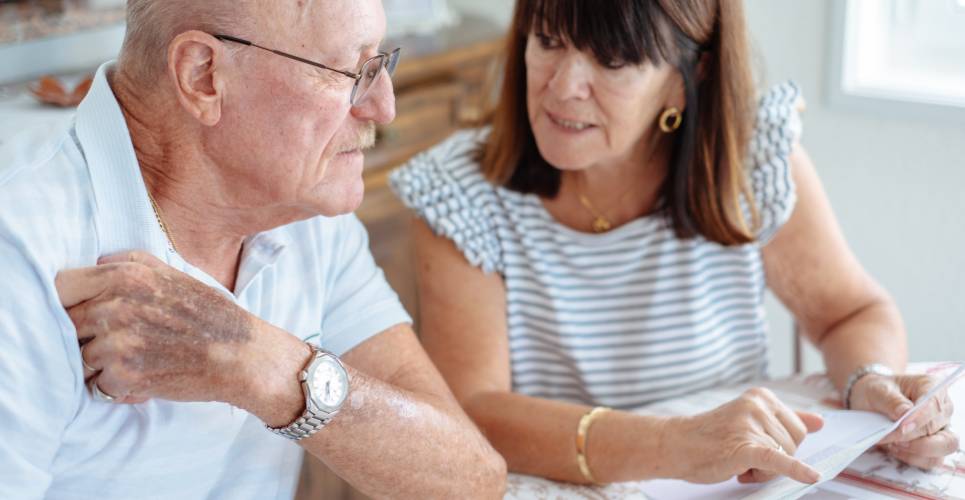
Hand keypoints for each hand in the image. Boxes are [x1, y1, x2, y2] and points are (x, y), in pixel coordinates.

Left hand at [55, 251, 276, 406]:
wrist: (242, 355)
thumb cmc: (212, 316)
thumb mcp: (176, 273)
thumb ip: (132, 263)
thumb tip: (97, 262)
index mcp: (124, 277)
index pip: (61, 287)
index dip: (65, 303)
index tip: (79, 315)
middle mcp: (115, 306)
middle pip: (66, 326)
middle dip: (86, 338)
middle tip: (119, 344)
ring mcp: (117, 343)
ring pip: (80, 360)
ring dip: (102, 366)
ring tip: (138, 362)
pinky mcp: (124, 376)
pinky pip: (98, 387)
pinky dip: (119, 388)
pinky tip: (145, 380)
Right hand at [663, 387, 822, 484]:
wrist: (675, 445)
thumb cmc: (711, 435)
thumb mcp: (749, 420)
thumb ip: (786, 419)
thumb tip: (821, 422)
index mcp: (761, 397)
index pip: (798, 429)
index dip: (781, 445)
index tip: (755, 445)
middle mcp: (757, 406)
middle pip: (794, 444)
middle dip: (774, 458)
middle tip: (744, 457)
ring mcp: (750, 425)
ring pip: (783, 458)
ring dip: (763, 469)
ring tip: (736, 461)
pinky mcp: (744, 447)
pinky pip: (777, 460)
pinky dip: (796, 470)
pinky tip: (812, 476)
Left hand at [848, 372, 957, 468]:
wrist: (871, 401)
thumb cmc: (878, 391)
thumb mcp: (877, 390)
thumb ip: (892, 401)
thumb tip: (905, 415)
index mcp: (932, 387)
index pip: (934, 404)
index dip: (920, 417)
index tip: (902, 426)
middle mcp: (942, 409)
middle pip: (939, 428)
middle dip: (912, 437)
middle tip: (890, 436)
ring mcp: (942, 429)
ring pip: (944, 446)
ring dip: (917, 450)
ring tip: (893, 444)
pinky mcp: (935, 447)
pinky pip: (932, 459)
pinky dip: (913, 458)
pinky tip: (895, 449)